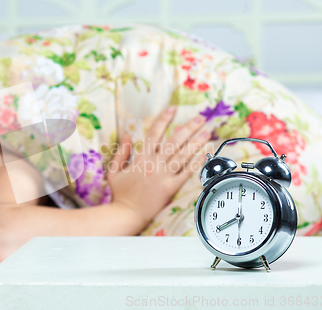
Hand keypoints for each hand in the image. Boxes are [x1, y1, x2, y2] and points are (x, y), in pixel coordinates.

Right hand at [106, 107, 210, 230]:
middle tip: (200, 117)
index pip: (154, 133)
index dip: (164, 119)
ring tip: (207, 132)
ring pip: (183, 155)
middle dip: (188, 127)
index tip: (173, 109)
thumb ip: (121, 152)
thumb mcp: (114, 171)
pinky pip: (186, 173)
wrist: (126, 213)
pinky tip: (205, 154)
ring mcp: (164, 175)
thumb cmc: (120, 193)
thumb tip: (127, 135)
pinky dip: (196, 162)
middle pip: (174, 141)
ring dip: (196, 142)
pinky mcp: (171, 187)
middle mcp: (154, 163)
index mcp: (141, 158)